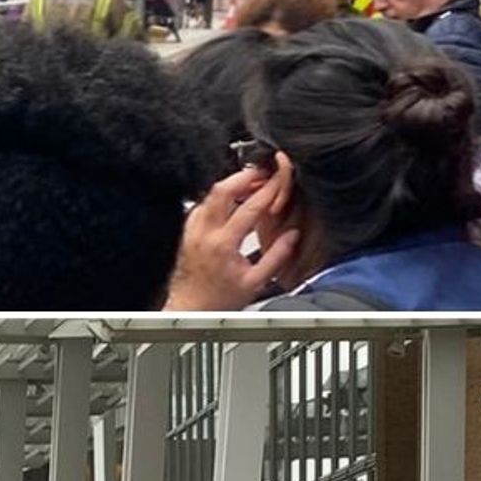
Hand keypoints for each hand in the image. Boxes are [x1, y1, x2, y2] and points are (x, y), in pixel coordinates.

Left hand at [166, 157, 300, 310]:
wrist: (191, 309)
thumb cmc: (219, 299)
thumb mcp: (256, 282)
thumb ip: (277, 257)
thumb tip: (293, 236)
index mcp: (223, 244)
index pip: (249, 207)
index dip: (267, 190)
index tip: (279, 179)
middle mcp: (204, 233)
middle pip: (221, 190)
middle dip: (244, 176)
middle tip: (262, 172)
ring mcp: (192, 231)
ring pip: (209, 195)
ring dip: (231, 185)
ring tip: (251, 183)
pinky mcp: (187, 233)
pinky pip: (202, 206)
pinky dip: (218, 198)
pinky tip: (231, 200)